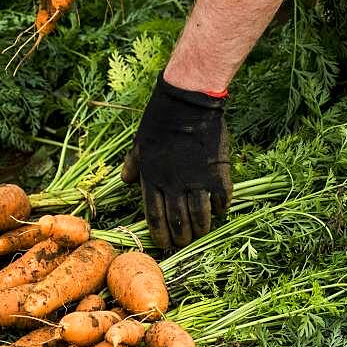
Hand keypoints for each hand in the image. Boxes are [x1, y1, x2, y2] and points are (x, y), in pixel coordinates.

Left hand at [121, 74, 231, 248]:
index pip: (155, 217)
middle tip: (184, 243)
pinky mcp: (217, 174)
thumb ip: (133, 164)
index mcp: (152, 179)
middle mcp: (174, 184)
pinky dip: (220, 209)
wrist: (187, 103)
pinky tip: (219, 211)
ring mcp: (197, 181)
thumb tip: (125, 181)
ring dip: (200, 229)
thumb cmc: (159, 120)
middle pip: (178, 222)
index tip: (163, 243)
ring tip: (201, 233)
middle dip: (181, 238)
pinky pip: (221, 200)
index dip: (160, 234)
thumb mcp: (139, 143)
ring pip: (200, 217)